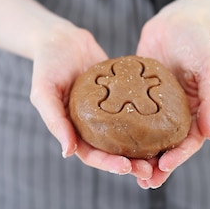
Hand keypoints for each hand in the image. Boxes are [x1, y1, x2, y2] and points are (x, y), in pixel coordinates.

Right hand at [29, 20, 154, 178]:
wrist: (60, 38)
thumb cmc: (46, 65)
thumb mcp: (43, 92)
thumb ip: (55, 121)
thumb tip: (68, 153)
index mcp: (73, 130)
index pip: (91, 155)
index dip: (108, 164)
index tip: (126, 167)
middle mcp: (92, 126)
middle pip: (113, 151)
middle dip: (131, 163)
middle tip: (150, 170)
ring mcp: (108, 112)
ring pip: (128, 136)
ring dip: (143, 148)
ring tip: (162, 155)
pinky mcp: (121, 95)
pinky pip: (135, 110)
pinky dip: (149, 120)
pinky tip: (166, 124)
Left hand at [134, 9, 209, 188]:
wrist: (176, 19)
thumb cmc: (198, 41)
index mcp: (197, 111)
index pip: (190, 142)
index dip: (179, 157)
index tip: (164, 167)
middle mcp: (176, 112)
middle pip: (168, 146)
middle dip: (158, 166)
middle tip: (144, 181)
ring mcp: (156, 106)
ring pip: (148, 137)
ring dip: (140, 156)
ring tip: (126, 171)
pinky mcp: (138, 95)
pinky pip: (130, 117)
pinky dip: (123, 132)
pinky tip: (110, 142)